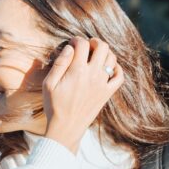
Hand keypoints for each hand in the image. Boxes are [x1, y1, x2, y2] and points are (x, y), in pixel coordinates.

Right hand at [41, 37, 123, 152]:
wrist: (66, 128)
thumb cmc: (54, 106)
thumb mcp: (49, 84)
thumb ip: (59, 64)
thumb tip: (69, 48)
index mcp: (77, 71)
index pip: (83, 44)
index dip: (77, 40)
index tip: (72, 43)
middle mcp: (93, 75)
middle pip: (102, 47)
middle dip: (95, 42)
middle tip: (88, 45)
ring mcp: (102, 84)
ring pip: (112, 59)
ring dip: (105, 53)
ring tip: (96, 55)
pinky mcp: (107, 94)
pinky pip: (119, 77)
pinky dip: (117, 69)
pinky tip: (108, 68)